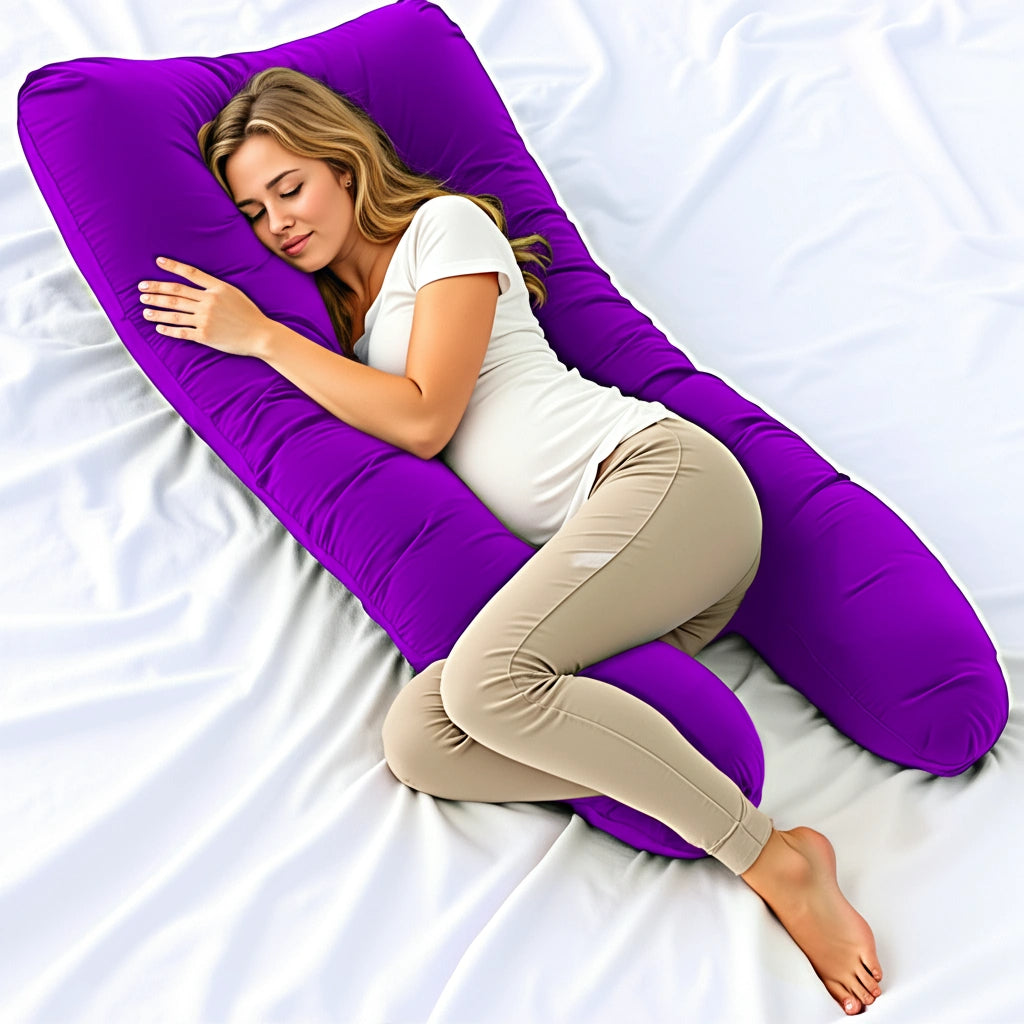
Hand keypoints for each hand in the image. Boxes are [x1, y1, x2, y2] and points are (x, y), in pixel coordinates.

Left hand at [137, 257, 271, 357]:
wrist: (261, 335)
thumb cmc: (249, 314)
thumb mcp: (234, 293)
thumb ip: (214, 287)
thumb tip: (193, 284)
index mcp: (217, 289)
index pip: (190, 274)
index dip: (173, 266)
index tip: (158, 262)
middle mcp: (209, 302)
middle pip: (176, 294)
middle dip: (156, 291)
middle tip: (141, 290)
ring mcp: (206, 319)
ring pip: (175, 313)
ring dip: (157, 310)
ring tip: (144, 309)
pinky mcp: (206, 335)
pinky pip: (182, 331)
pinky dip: (168, 329)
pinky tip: (158, 327)